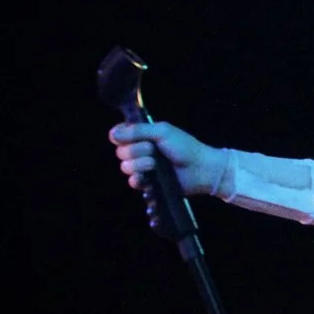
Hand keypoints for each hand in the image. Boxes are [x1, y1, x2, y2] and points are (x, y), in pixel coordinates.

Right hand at [109, 120, 227, 197]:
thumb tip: (113, 135)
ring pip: (125, 167)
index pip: (117, 135)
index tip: (126, 137)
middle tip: (154, 150)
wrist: (201, 169)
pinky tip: (146, 177)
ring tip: (156, 164)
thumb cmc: (185, 147)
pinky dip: (138, 179)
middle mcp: (139, 150)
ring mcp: (143, 167)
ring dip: (140, 164)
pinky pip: (133, 182)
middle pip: (120, 152)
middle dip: (136, 151)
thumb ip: (138, 131)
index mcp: (142, 135)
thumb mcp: (162, 131)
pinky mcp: (148, 182)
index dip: (119, 137)